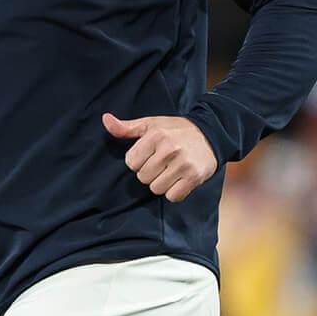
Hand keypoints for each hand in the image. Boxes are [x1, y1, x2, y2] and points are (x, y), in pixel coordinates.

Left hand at [102, 113, 217, 201]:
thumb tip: (105, 119)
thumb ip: (126, 127)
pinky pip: (173, 196)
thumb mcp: (150, 124)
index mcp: (156, 135)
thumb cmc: (175, 130)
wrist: (211, 133)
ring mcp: (183, 164)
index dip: (138, 161)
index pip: (131, 162)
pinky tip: (179, 179)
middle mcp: (169, 149)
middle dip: (149, 172)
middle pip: (143, 177)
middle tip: (162, 163)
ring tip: (170, 170)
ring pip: (156, 188)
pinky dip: (174, 192)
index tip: (149, 154)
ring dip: (161, 183)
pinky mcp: (194, 177)